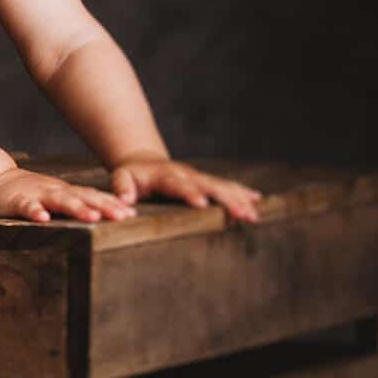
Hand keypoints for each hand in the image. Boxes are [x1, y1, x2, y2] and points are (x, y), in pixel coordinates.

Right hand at [0, 167, 136, 223]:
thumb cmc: (29, 193)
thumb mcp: (56, 197)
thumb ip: (77, 204)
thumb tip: (107, 215)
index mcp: (65, 192)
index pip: (93, 196)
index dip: (112, 204)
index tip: (132, 214)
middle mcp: (55, 191)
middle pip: (82, 197)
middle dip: (103, 207)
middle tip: (123, 217)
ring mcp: (36, 195)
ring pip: (59, 201)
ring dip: (76, 208)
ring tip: (92, 218)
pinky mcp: (16, 201)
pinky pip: (26, 206)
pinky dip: (34, 211)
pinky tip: (42, 219)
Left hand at [108, 155, 261, 221]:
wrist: (142, 161)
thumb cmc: (130, 175)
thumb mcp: (120, 177)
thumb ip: (121, 187)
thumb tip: (126, 200)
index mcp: (165, 176)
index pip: (179, 185)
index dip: (190, 193)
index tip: (202, 203)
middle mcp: (186, 174)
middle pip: (209, 186)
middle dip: (227, 200)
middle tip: (243, 215)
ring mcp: (198, 177)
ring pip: (222, 186)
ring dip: (239, 200)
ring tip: (254, 216)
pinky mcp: (206, 181)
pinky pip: (226, 186)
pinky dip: (241, 193)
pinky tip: (257, 201)